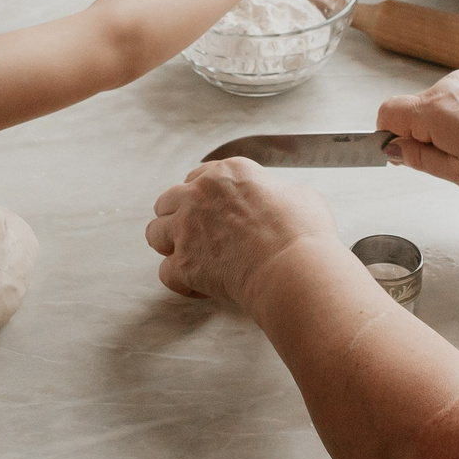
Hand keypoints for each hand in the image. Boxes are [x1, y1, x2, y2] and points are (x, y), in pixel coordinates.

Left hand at [146, 159, 337, 309]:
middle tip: (195, 233)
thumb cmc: (303, 233)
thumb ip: (280, 193)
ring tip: (188, 257)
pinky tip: (199, 285)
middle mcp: (200, 194)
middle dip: (178, 217)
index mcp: (229, 172)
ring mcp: (187, 228)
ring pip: (155, 232)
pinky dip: (180, 282)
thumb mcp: (301, 195)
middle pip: (168, 200)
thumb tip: (283, 202)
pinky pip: (165, 273)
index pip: (198, 177)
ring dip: (169, 245)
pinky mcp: (184, 263)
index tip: (211, 209)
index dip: (203, 196)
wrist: (292, 266)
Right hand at [376, 70, 458, 191]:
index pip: (386, 112)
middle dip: (422, 135)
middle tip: (454, 160)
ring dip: (446, 127)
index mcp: (435, 110)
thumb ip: (419, 159)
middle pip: (412, 109)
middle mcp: (447, 86)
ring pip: (437, 105)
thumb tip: (393, 149)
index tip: (407, 154)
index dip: (389, 135)